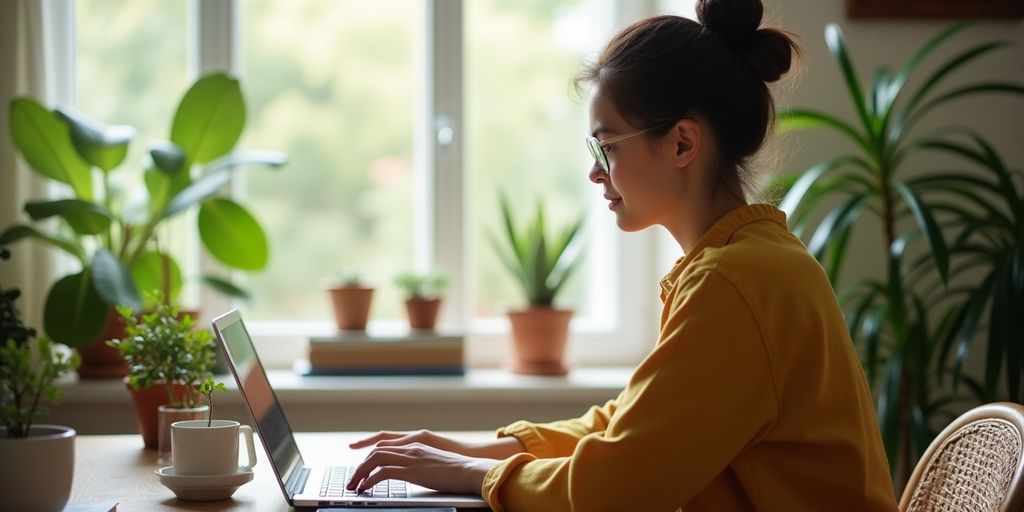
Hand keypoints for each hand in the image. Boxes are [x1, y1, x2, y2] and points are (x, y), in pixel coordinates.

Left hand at [346, 441, 497, 494]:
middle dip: (360, 465)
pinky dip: (370, 480)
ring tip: (354, 485)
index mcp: (416, 444)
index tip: (358, 464)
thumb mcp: (435, 462)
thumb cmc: (458, 470)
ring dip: (360, 473)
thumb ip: (421, 463)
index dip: (368, 452)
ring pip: (375, 459)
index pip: (385, 444)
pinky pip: (383, 473)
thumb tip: (414, 472)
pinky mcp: (412, 470)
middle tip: (352, 479)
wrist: (470, 469)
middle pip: (376, 450)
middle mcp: (411, 447)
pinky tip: (365, 488)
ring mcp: (411, 457)